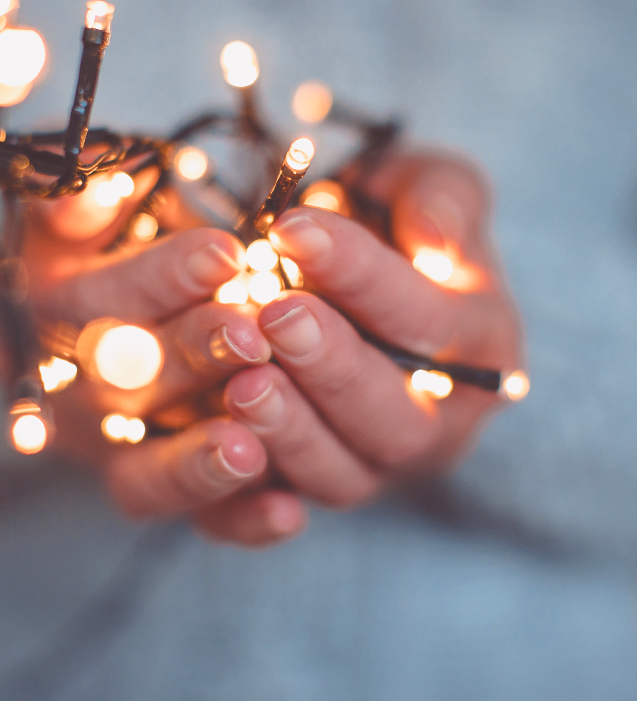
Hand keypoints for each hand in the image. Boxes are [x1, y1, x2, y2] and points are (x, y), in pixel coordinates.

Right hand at [14, 179, 307, 545]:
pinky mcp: (167, 492)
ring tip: (252, 446)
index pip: (88, 303)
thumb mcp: (94, 209)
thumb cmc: (130, 244)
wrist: (153, 304)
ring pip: (144, 478)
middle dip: (189, 358)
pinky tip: (288, 511)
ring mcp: (115, 455)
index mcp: (44, 317)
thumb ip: (83, 199)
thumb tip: (95, 192)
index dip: (156, 280)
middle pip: (119, 389)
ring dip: (199, 462)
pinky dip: (240, 521)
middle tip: (252, 334)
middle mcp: (70, 396)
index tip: (224, 253)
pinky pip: (196, 525)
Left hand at [201, 149, 522, 538]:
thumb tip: (439, 243)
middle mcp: (434, 422)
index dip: (363, 277)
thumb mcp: (424, 187)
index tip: (295, 229)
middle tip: (275, 316)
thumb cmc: (386, 226)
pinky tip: (223, 457)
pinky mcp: (311, 486)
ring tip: (242, 384)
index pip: (430, 321)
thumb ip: (442, 199)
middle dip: (333, 367)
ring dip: (290, 433)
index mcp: (478, 347)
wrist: (340, 280)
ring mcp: (372, 465)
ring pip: (340, 475)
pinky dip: (249, 505)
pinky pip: (279, 513)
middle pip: (394, 419)